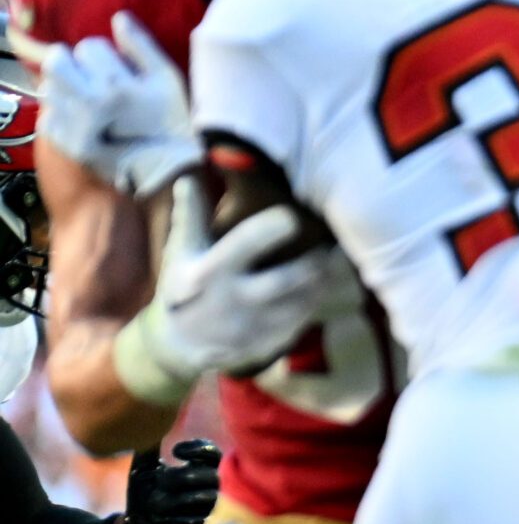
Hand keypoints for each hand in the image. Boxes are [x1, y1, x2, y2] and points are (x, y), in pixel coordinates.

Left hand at [37, 11, 200, 198]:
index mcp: (117, 86)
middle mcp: (90, 103)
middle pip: (59, 61)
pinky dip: (59, 114)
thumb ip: (144, 49)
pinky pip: (47, 114)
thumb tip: (118, 18)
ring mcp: (73, 124)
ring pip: (49, 84)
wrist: (163, 182)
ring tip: (83, 101)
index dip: (104, 58)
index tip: (117, 75)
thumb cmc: (173, 130)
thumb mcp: (170, 84)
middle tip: (91, 84)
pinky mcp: (61, 142)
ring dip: (64, 88)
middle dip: (74, 67)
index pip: (91, 47)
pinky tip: (79, 125)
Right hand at [110, 175, 349, 404]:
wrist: (179, 344)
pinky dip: (314, 302)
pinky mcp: (269, 344)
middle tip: (328, 245)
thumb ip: (190, 217)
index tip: (292, 215)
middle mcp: (234, 301)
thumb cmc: (182, 286)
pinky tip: (322, 286)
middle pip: (286, 279)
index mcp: (210, 271)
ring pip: (303, 302)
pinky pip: (303, 321)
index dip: (270, 229)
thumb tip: (190, 178)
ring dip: (321, 281)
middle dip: (313, 261)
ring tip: (333, 261)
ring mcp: (253, 327)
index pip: (243, 245)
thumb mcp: (179, 252)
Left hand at [115, 438, 221, 523]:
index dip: (199, 449)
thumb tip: (153, 419)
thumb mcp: (143, 470)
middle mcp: (213, 490)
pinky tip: (166, 521)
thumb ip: (150, 448)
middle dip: (179, 477)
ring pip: (206, 499)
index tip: (175, 451)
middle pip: (210, 476)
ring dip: (174, 500)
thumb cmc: (143, 498)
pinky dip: (178, 519)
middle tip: (160, 482)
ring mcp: (213, 512)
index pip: (213, 454)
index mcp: (200, 472)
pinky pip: (201, 522)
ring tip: (157, 506)